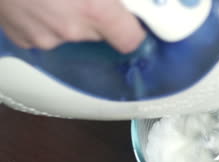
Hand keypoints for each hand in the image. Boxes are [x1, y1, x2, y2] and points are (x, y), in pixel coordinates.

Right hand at [0, 0, 144, 52]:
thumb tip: (127, 0)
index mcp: (93, 9)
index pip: (131, 40)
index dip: (134, 29)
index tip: (133, 20)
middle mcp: (70, 29)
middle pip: (100, 35)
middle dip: (99, 17)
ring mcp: (44, 37)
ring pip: (71, 33)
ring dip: (70, 17)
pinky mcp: (22, 39)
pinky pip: (46, 33)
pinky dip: (46, 20)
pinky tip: (37, 1)